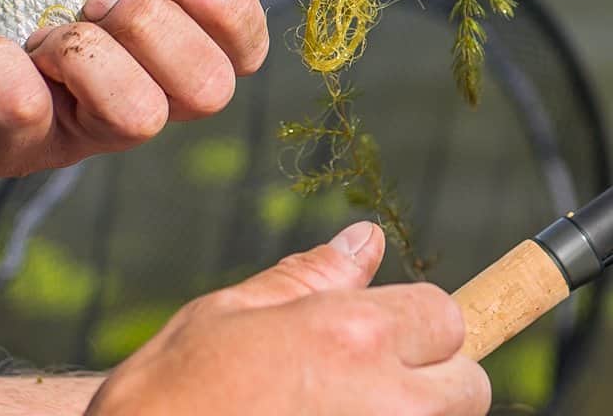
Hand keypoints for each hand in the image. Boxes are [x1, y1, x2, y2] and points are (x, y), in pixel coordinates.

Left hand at [0, 0, 269, 175]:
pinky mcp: (10, 150)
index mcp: (145, 32)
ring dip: (93, 52)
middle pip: (207, 89)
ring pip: (140, 117)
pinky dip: (10, 71)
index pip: (235, 43)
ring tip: (40, 27)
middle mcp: (124, 86)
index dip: (231, 7)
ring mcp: (70, 127)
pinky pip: (37, 118)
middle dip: (160, 28)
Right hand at [88, 223, 490, 415]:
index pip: (445, 315)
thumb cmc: (170, 391)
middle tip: (362, 382)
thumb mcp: (228, 314)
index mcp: (350, 335)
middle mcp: (386, 402)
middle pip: (469, 387)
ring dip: (407, 415)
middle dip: (430, 378)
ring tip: (330, 409)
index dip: (415, 321)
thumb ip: (309, 277)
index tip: (383, 333)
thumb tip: (365, 241)